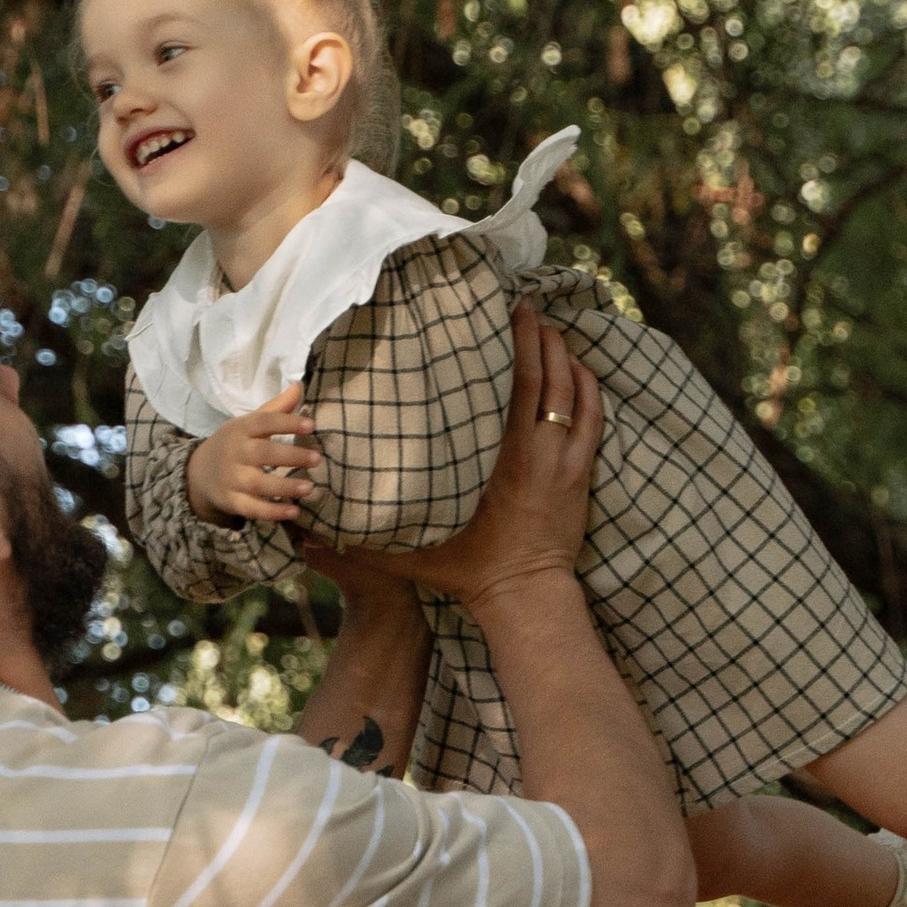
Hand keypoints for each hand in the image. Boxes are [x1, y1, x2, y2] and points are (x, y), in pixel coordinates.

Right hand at [188, 383, 323, 523]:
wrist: (198, 474)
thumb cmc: (233, 445)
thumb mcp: (248, 424)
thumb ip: (275, 409)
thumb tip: (298, 386)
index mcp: (240, 429)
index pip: (264, 422)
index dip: (287, 422)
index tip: (311, 425)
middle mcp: (235, 453)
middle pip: (263, 454)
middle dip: (291, 457)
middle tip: (317, 459)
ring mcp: (232, 479)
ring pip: (258, 484)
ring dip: (285, 487)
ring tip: (309, 487)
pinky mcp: (231, 501)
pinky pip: (252, 509)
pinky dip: (272, 512)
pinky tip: (294, 511)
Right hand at [361, 304, 598, 612]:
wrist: (526, 600)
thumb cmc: (471, 574)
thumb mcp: (414, 555)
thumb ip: (366, 542)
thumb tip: (312, 531)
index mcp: (505, 462)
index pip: (519, 386)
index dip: (519, 344)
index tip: (510, 312)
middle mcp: (543, 455)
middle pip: (550, 378)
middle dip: (541, 337)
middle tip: (528, 306)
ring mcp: (568, 465)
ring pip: (576, 394)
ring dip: (565, 357)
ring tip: (550, 329)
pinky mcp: (583, 476)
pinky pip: (594, 420)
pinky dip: (588, 390)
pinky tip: (578, 371)